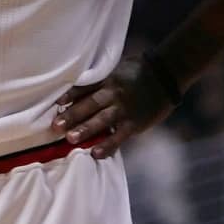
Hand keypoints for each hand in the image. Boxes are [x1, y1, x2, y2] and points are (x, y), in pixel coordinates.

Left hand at [51, 56, 177, 157]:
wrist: (167, 74)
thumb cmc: (141, 71)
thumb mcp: (120, 69)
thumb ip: (104, 79)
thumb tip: (83, 88)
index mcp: (109, 80)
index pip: (85, 88)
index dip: (70, 95)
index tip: (56, 103)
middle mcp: (114, 94)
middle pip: (90, 104)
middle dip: (72, 115)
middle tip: (55, 126)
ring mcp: (125, 109)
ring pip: (102, 120)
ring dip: (85, 129)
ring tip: (70, 139)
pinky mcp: (135, 123)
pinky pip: (119, 136)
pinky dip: (107, 145)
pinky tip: (95, 153)